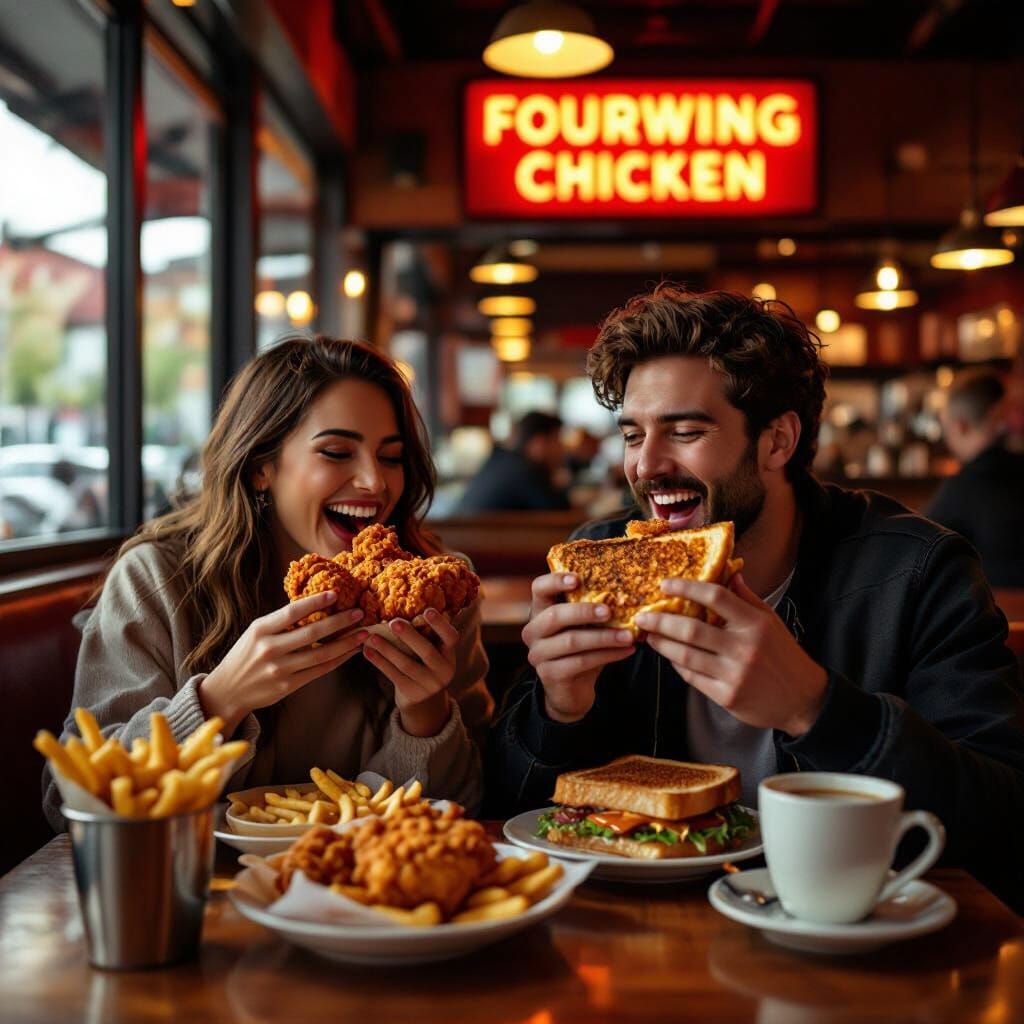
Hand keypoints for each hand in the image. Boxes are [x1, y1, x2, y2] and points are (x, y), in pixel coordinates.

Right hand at [198, 591, 367, 734]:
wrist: (228, 690)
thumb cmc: (246, 655)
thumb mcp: (256, 633)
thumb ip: (281, 622)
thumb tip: (315, 605)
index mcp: (260, 630)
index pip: (292, 612)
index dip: (315, 602)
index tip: (335, 594)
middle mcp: (270, 648)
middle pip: (312, 633)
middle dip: (340, 622)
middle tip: (360, 613)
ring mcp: (279, 669)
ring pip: (321, 654)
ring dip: (346, 643)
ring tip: (363, 633)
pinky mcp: (288, 685)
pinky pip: (319, 671)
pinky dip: (337, 660)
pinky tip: (350, 651)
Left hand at [361, 608, 457, 737]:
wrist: (424, 701)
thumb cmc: (425, 665)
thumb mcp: (434, 652)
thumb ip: (428, 635)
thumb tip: (414, 605)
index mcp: (450, 655)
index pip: (451, 637)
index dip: (440, 624)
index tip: (427, 610)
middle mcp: (444, 670)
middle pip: (427, 651)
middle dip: (409, 636)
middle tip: (394, 621)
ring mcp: (428, 685)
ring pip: (406, 665)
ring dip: (387, 649)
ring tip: (372, 637)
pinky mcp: (412, 693)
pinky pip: (393, 675)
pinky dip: (379, 662)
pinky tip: (367, 652)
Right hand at [522, 572, 635, 723]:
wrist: (572, 689)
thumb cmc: (581, 649)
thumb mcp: (583, 626)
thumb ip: (593, 609)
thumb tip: (628, 592)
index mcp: (540, 611)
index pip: (539, 588)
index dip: (555, 581)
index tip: (577, 579)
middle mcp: (533, 631)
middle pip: (555, 615)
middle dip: (584, 611)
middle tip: (609, 611)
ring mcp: (538, 654)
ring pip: (571, 641)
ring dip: (604, 637)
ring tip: (628, 636)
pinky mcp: (549, 674)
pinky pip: (580, 662)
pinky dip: (607, 655)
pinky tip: (627, 651)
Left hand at [634, 573, 826, 736]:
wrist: (803, 700)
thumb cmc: (783, 655)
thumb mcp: (770, 621)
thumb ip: (746, 598)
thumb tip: (728, 572)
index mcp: (755, 624)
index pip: (715, 597)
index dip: (686, 588)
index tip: (665, 585)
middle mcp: (744, 648)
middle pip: (691, 629)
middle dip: (661, 620)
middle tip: (643, 615)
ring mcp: (734, 674)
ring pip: (685, 655)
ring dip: (662, 643)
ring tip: (649, 635)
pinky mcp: (727, 696)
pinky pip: (692, 677)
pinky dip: (676, 665)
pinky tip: (669, 656)